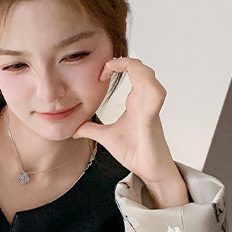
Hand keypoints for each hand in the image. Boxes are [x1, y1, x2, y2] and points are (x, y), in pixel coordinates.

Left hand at [73, 57, 188, 207]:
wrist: (149, 171)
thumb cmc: (135, 152)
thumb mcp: (105, 137)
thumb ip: (91, 130)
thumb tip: (74, 129)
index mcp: (136, 101)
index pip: (132, 72)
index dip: (117, 66)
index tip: (100, 74)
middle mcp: (145, 100)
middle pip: (142, 68)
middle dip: (125, 61)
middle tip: (105, 68)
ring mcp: (150, 107)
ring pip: (150, 76)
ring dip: (137, 67)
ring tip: (120, 67)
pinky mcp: (153, 117)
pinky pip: (156, 94)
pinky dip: (148, 84)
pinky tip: (136, 82)